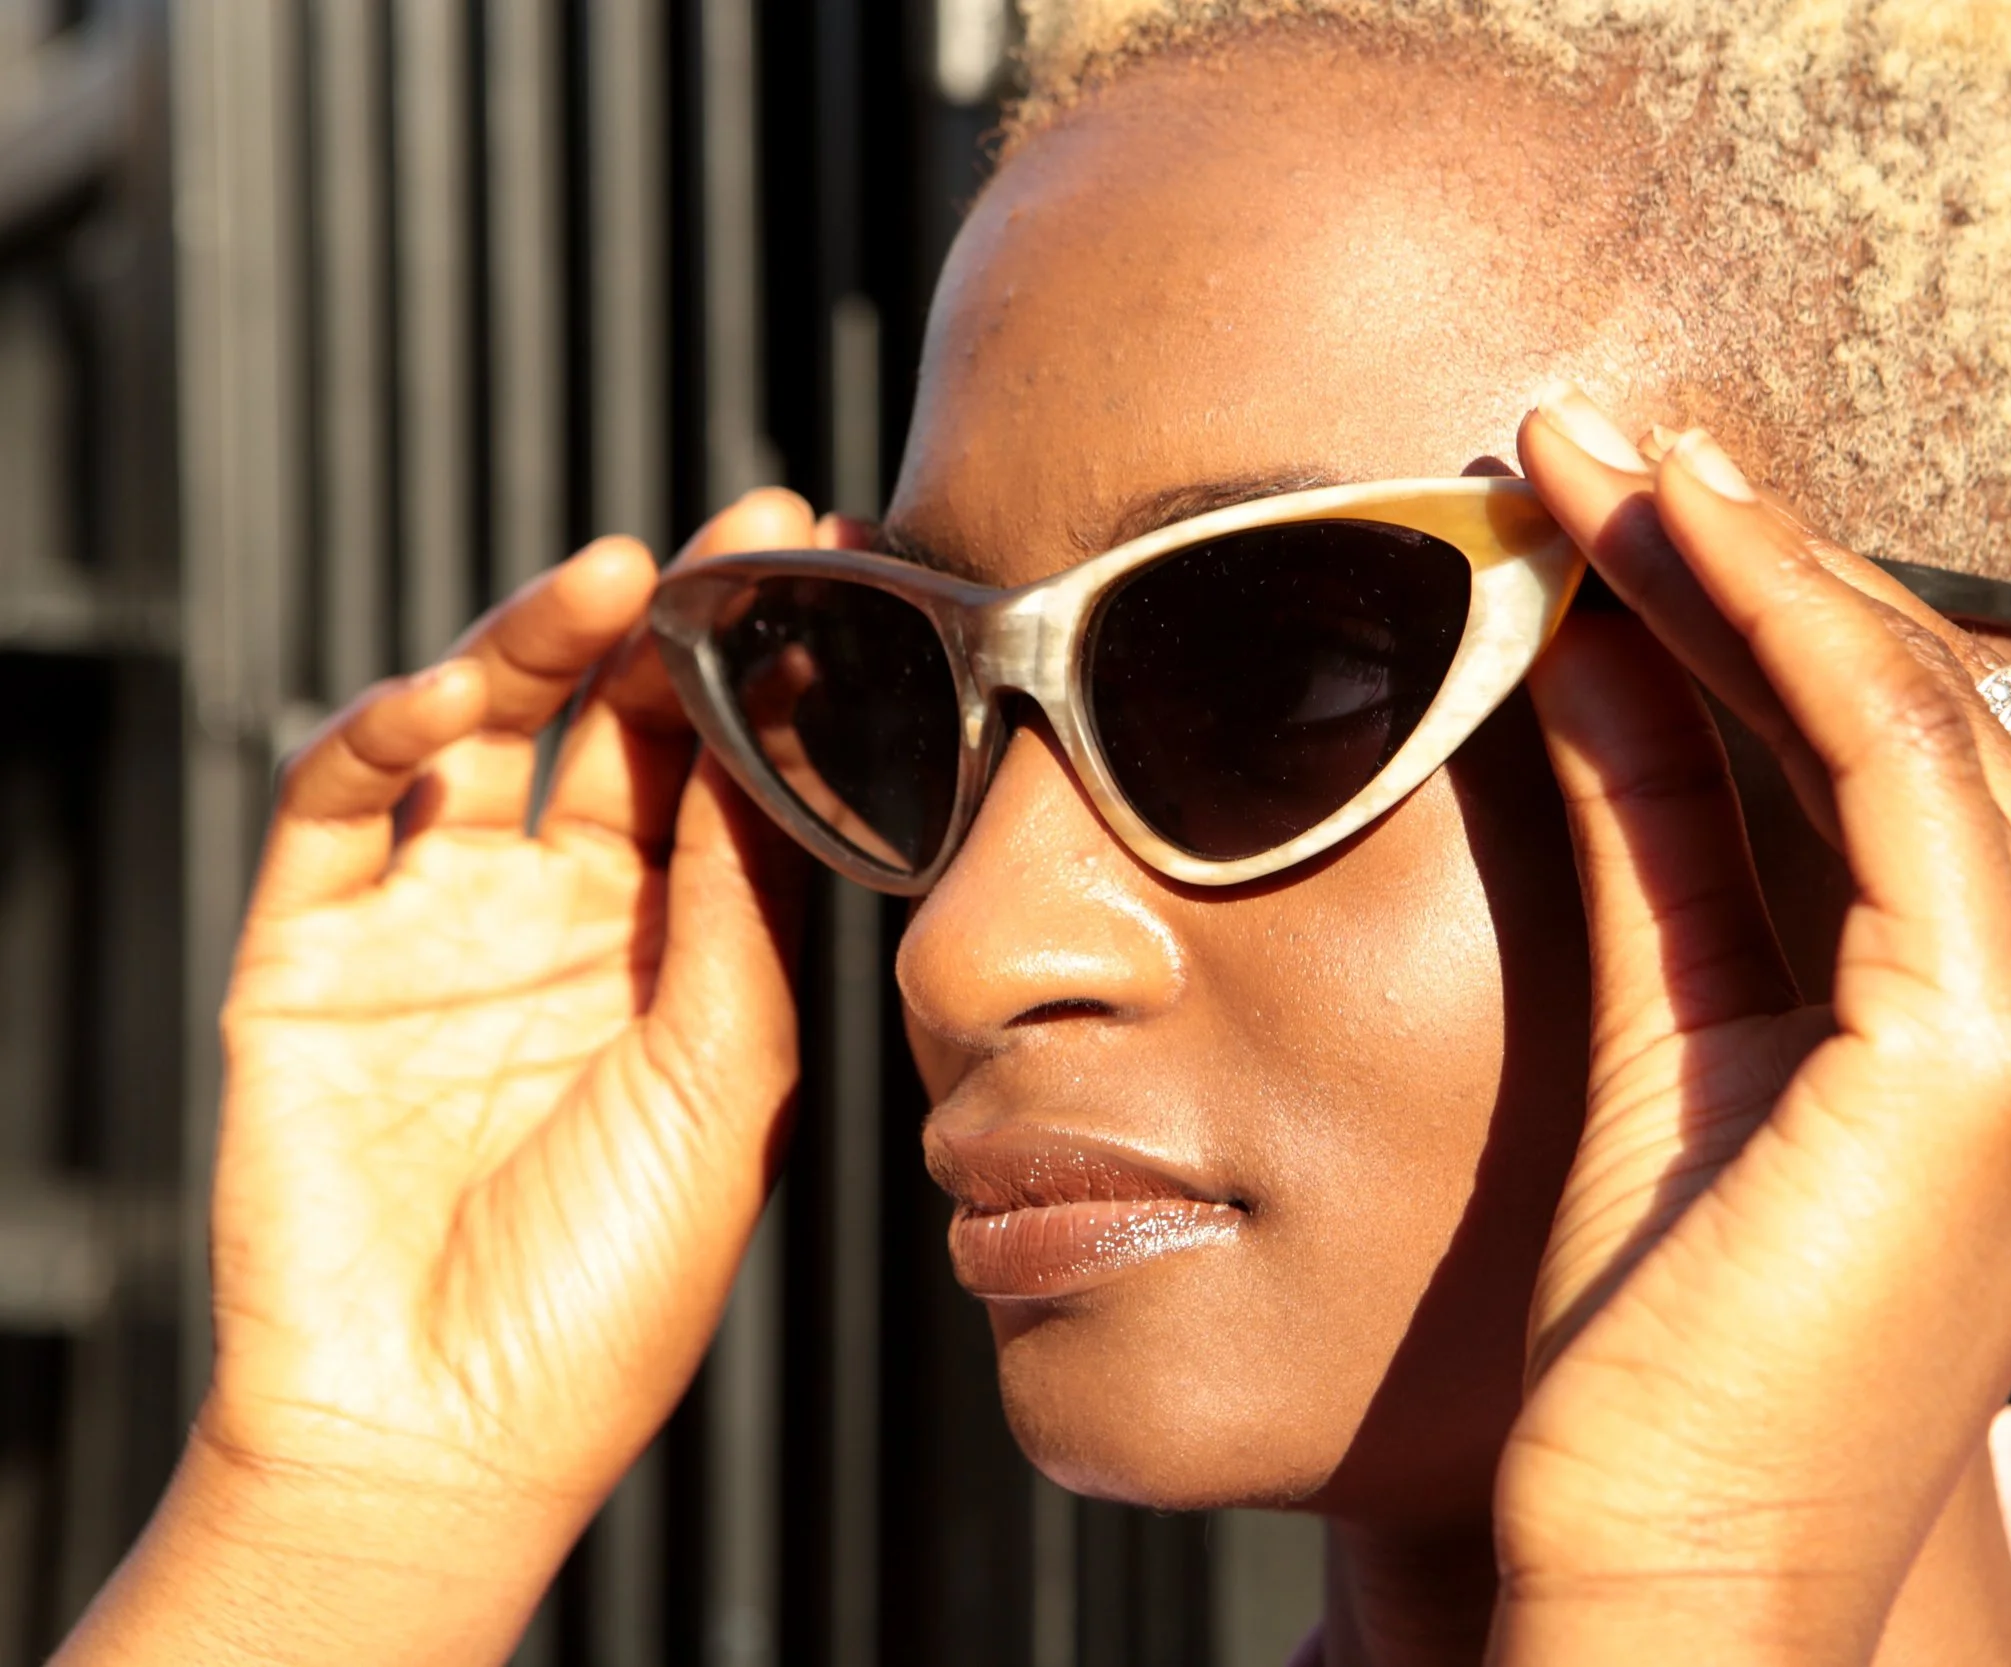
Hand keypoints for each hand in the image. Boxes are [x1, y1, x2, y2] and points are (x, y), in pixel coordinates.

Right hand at [59, 490, 825, 1666]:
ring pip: (483, 738)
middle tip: (740, 529)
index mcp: (679, 964)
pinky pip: (337, 810)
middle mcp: (564, 928)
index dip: (774, 682)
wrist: (444, 1433)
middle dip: (672, 627)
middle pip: (618, 737)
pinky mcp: (313, 953)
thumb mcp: (725, 1081)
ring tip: (613, 578)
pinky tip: (456, 690)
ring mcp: (435, 932)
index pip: (731, 785)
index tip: (842, 576)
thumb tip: (772, 739)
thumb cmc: (610, 1289)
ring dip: (540, 646)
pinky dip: (385, 732)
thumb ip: (743, 910)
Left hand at [1490, 395, 2010, 1662]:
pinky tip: (1643, 531)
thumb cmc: (1664, 1341)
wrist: (1669, 1565)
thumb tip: (1594, 624)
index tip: (1620, 494)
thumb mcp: (1675, 1015)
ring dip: (1732, 558)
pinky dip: (1762, 621)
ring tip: (1579, 457)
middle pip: (1922, 707)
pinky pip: (1884, 756)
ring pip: (1907, 703)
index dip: (1766, 603)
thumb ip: (1664, 820)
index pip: (1916, 753)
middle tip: (1580, 440)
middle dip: (1739, 557)